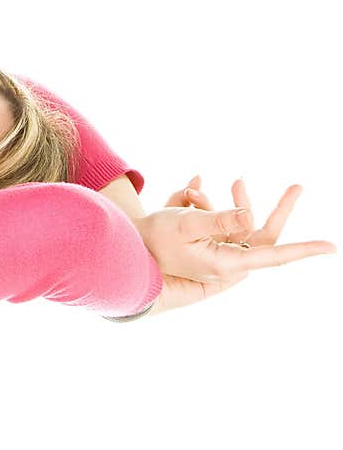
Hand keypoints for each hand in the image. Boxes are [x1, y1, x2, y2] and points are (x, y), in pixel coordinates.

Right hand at [140, 175, 336, 314]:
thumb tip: (251, 215)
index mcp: (224, 263)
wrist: (126, 245)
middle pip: (262, 234)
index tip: (331, 247)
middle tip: (297, 186)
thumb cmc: (152, 237)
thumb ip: (220, 219)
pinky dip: (208, 206)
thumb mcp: (185, 223)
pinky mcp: (208, 247)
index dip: (302, 250)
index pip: (273, 254)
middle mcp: (225, 262)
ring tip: (193, 191)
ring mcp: (217, 255)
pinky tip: (189, 190)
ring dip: (223, 203)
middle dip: (272, 209)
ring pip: (238, 224)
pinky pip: (221, 224)